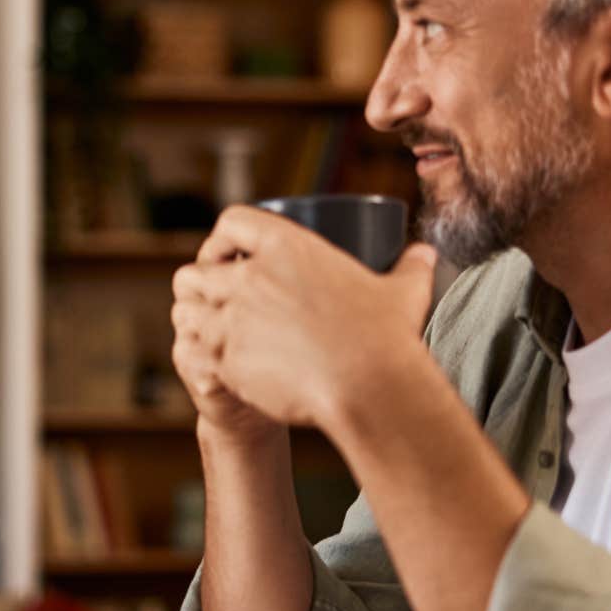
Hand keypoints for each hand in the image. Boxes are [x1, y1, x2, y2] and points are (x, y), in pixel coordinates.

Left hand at [174, 206, 438, 429]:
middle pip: (195, 271)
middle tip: (213, 300)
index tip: (227, 255)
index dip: (222, 238)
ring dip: (193, 320)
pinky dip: (200, 358)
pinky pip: (194, 352)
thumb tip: (426, 253)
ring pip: (185, 311)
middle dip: (198, 285)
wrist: (368, 388)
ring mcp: (232, 319)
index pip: (232, 221)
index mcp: (285, 247)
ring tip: (208, 332)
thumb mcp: (403, 293)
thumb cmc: (386, 339)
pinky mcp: (226, 359)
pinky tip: (214, 366)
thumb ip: (412, 268)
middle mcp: (249, 278)